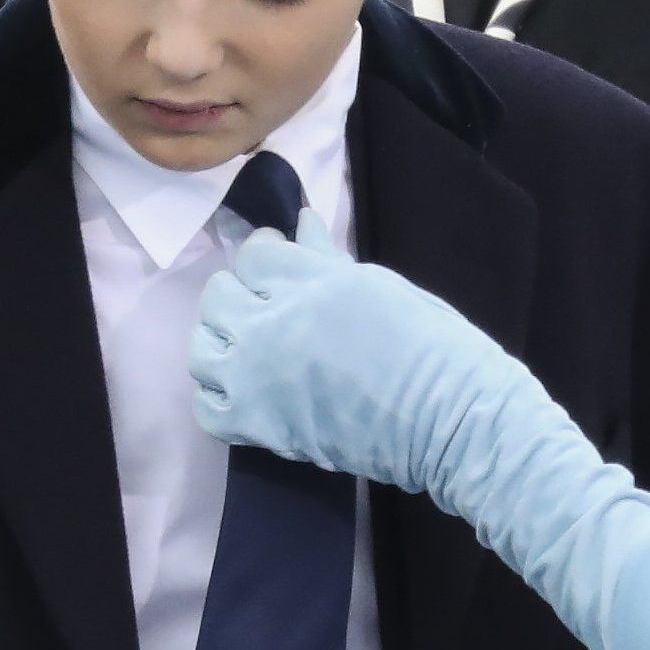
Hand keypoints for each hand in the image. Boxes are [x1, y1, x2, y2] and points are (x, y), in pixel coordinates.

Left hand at [189, 209, 514, 498]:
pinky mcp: (255, 424)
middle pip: (219, 295)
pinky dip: (222, 397)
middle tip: (269, 306)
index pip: (255, 254)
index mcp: (310, 281)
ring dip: (224, 342)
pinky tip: (249, 391)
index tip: (279, 262)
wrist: (447, 418)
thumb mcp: (380, 286)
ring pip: (202, 347)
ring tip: (253, 349)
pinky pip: (207, 406)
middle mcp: (271, 323)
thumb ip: (328, 259)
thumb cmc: (432, 345)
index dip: (265, 255)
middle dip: (241, 294)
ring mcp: (255, 376)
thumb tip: (301, 225)